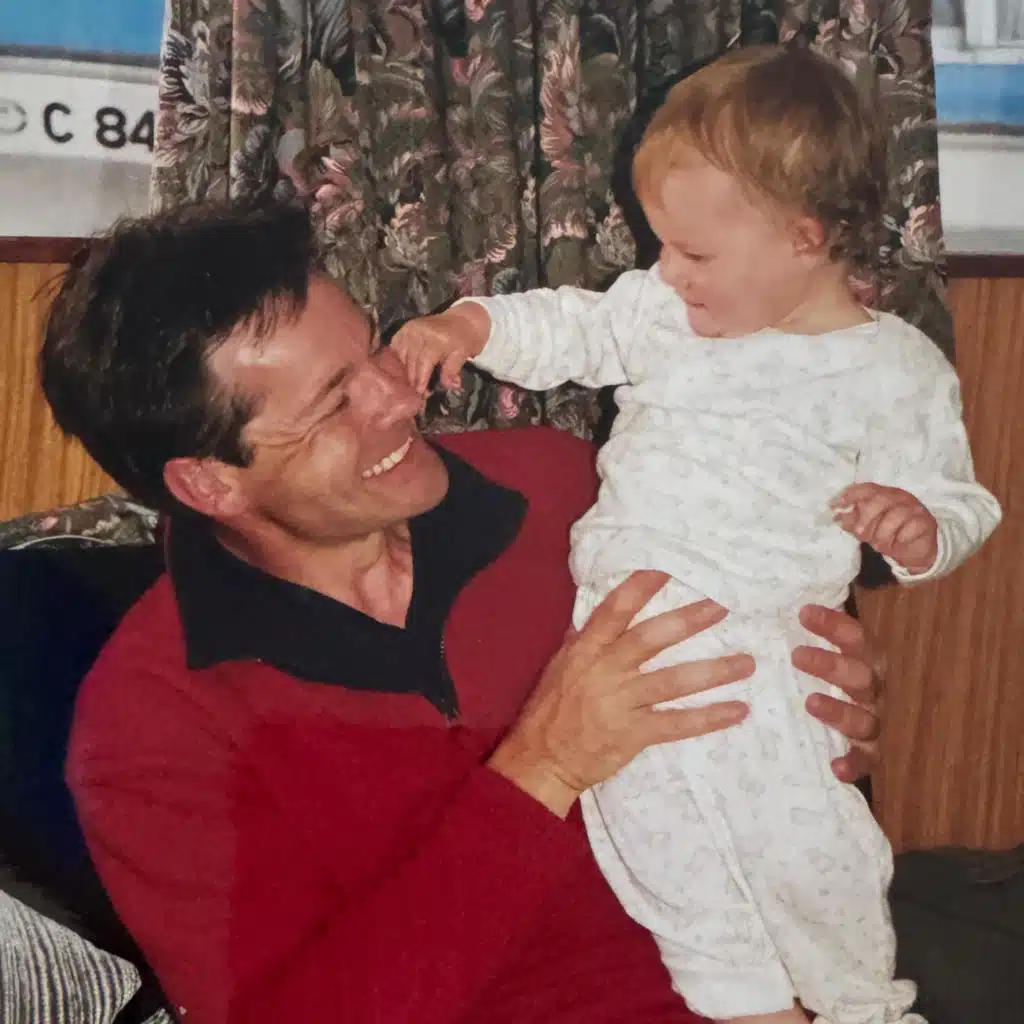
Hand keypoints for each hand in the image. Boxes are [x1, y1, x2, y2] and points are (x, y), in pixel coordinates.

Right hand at [390, 301, 491, 393]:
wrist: (462, 320)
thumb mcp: (463, 355)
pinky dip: (398, 359)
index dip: (421, 380)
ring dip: (404, 371)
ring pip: (400, 356)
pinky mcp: (404, 328)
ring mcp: (409, 329)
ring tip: (410, 383)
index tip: (421, 393)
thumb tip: (445, 386)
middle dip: (413, 379)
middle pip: (410, 361)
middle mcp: (419, 332)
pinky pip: (395, 347)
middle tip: (417, 392)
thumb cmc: (464, 339)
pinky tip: (402, 369)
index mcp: (436, 338)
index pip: (423, 363)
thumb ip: (452, 371)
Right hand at [488, 571, 752, 817]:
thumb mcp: (560, 666)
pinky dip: (709, 717)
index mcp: (586, 650)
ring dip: (713, 671)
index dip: (640, 589)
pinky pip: (677, 724)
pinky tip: (738, 710)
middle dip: (687, 621)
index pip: (614, 611)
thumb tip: (603, 613)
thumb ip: (584, 640)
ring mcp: (620, 703)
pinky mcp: (633, 734)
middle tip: (721, 607)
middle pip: (650, 639)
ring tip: (746, 663)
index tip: (667, 570)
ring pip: (673, 682)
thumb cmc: (550, 710)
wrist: (542, 759)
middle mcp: (605, 671)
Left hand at [794, 604, 883, 783]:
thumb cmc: (823, 674)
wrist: (846, 721)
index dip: (834, 625)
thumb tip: (754, 600)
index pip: (857, 637)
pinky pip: (867, 761)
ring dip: (840, 711)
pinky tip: (835, 765)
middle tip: (797, 655)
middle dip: (832, 665)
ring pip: (865, 719)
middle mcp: (873, 690)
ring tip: (811, 703)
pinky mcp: (869, 754)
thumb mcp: (813, 648)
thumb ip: (796, 630)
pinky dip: (854, 764)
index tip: (803, 613)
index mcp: (864, 659)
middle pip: (862, 676)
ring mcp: (873, 722)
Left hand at [832, 483, 937, 574]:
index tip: (837, 505)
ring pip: (896, 515)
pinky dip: (900, 538)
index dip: (852, 494)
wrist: (916, 549)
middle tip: (860, 534)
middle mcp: (900, 497)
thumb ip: (854, 522)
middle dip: (867, 517)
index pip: (868, 488)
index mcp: (884, 494)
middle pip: (881, 499)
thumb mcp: (869, 528)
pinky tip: (896, 545)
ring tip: (879, 546)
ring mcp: (915, 508)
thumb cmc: (890, 534)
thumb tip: (836, 518)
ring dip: (883, 533)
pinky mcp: (926, 522)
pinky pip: (911, 528)